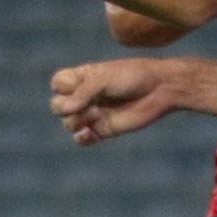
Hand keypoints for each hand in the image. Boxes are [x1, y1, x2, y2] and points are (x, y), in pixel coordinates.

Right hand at [50, 60, 174, 145]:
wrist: (159, 90)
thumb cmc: (132, 76)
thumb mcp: (104, 78)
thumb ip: (83, 92)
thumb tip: (65, 111)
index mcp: (82, 78)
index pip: (57, 84)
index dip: (62, 86)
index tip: (80, 83)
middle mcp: (84, 96)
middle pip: (56, 106)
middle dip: (66, 107)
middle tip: (89, 103)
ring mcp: (92, 113)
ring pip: (67, 123)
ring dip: (78, 120)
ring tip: (98, 114)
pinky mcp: (102, 129)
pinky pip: (81, 139)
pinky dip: (81, 138)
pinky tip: (89, 133)